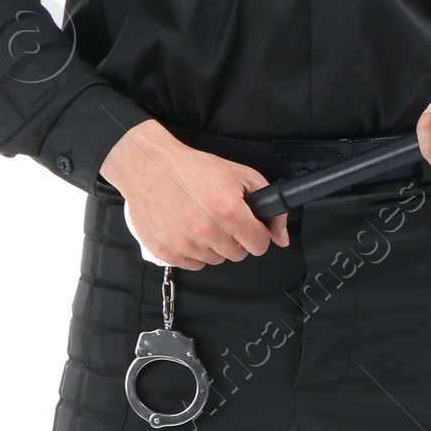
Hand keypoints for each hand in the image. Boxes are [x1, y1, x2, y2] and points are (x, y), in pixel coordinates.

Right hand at [99, 120, 288, 268]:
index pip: (259, 245)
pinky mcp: (166, 251)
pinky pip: (192, 264)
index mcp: (228, 211)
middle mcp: (206, 230)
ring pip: (215, 259)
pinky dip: (192, 250)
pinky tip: (186, 228)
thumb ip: (268, 205)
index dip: (256, 234)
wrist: (149, 166)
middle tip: (220, 218)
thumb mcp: (239, 175)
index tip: (248, 227)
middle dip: (234, 238)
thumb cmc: (191, 168)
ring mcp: (184, 244)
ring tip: (200, 219)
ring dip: (212, 244)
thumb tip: (281, 236)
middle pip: (237, 254)